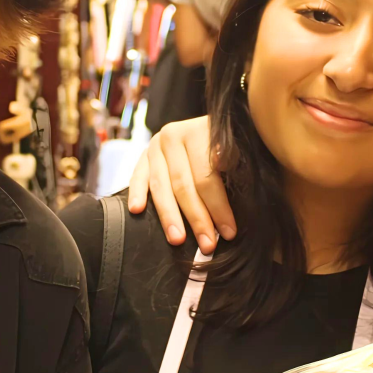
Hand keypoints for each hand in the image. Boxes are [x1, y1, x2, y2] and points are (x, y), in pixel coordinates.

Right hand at [127, 117, 231, 250]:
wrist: (208, 127)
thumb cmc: (227, 144)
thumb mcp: (237, 147)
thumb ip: (233, 158)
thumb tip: (222, 162)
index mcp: (199, 132)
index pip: (206, 176)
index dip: (218, 206)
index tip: (228, 232)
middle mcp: (173, 135)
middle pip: (183, 184)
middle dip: (196, 218)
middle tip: (207, 245)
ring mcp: (155, 145)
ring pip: (160, 185)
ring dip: (168, 215)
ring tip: (177, 240)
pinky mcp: (143, 155)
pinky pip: (137, 176)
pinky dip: (136, 193)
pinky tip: (137, 210)